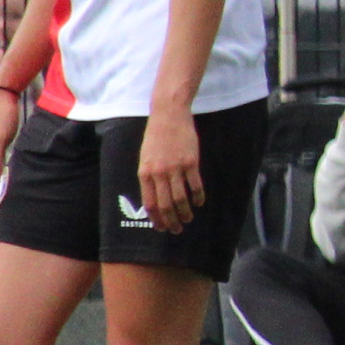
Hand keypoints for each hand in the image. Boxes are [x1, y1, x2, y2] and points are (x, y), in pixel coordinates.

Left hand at [136, 100, 201, 230]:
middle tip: (177, 229)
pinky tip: (199, 203)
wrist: (168, 115)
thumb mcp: (145, 157)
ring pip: (180, 199)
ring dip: (185, 213)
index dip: (156, 219)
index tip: (162, 228)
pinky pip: (195, 186)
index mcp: (145, 173)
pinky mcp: (191, 162)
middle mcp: (159, 173)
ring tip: (189, 219)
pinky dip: (198, 197)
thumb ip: (149, 177)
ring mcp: (175, 168)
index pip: (150, 204)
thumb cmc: (156, 136)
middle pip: (166, 205)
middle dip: (172, 221)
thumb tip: (154, 198)